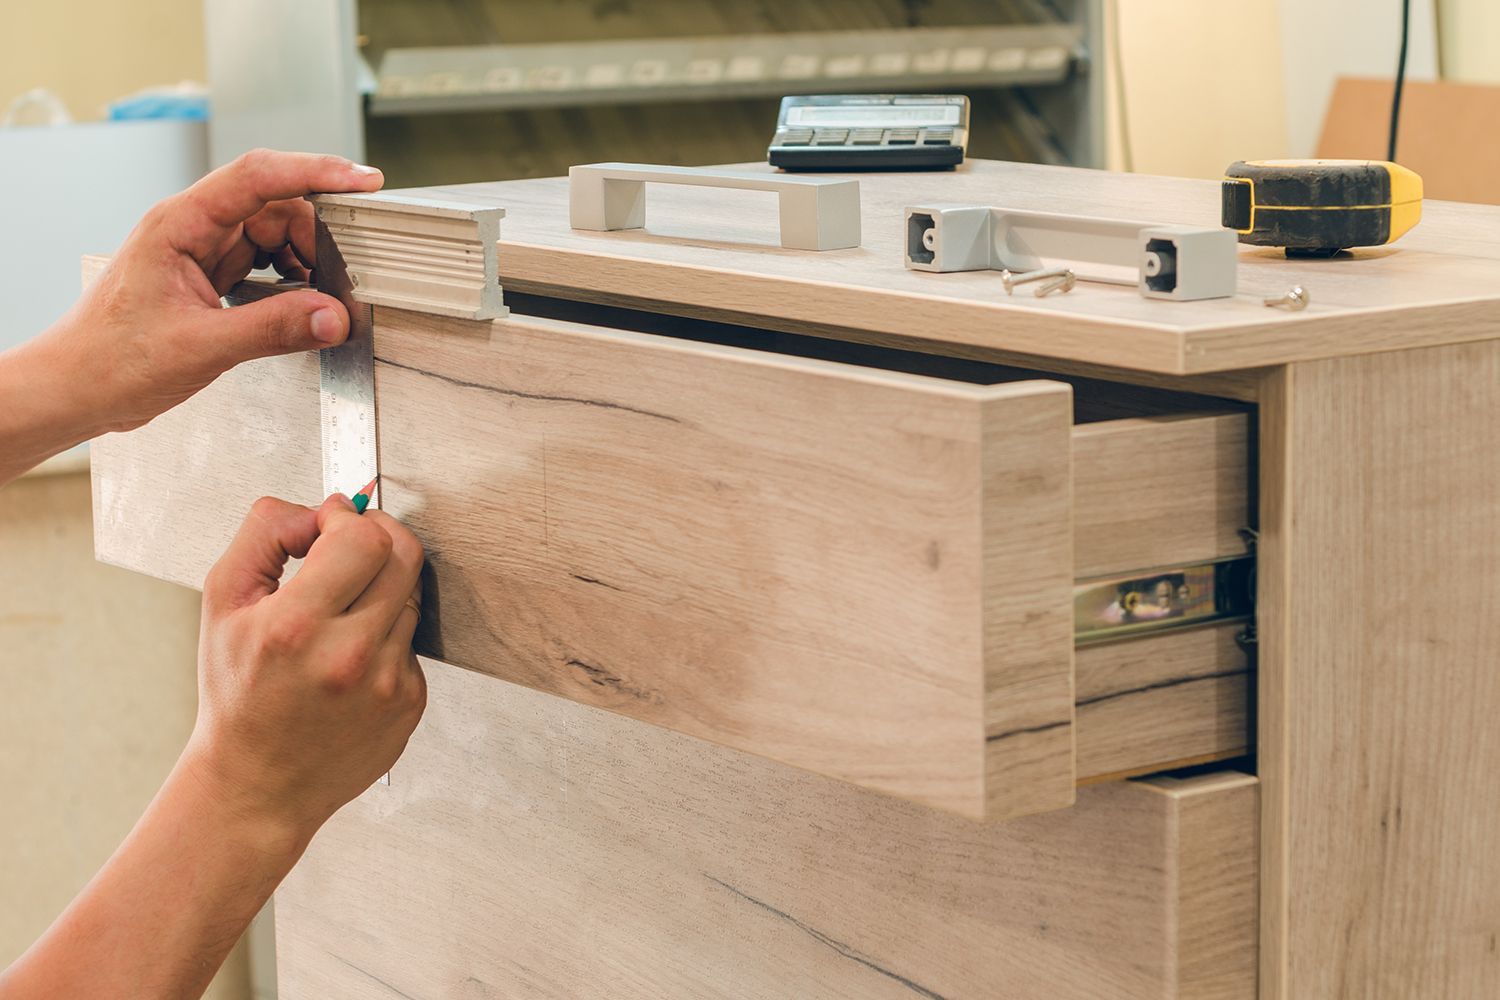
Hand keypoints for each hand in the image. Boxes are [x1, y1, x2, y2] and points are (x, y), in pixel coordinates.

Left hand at [52, 149, 383, 433]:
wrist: (76, 389)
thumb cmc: (109, 360)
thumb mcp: (200, 346)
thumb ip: (272, 329)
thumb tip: (331, 316)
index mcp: (179, 224)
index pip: (257, 177)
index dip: (315, 172)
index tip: (360, 181)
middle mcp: (192, 230)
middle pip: (274, 207)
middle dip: (315, 236)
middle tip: (342, 275)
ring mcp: (201, 253)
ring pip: (272, 236)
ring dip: (304, 261)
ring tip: (319, 296)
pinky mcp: (210, 279)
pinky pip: (263, 265)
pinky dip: (290, 282)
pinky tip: (298, 306)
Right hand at [186, 494, 425, 847]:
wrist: (257, 784)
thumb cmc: (237, 696)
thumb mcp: (222, 604)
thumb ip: (265, 536)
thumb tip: (318, 508)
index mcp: (297, 628)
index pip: (363, 537)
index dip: (348, 517)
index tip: (329, 524)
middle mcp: (350, 657)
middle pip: (404, 555)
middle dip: (378, 535)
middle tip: (348, 546)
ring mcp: (388, 682)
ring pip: (409, 594)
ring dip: (380, 587)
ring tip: (337, 614)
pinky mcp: (411, 701)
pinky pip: (411, 639)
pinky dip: (385, 634)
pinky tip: (349, 657)